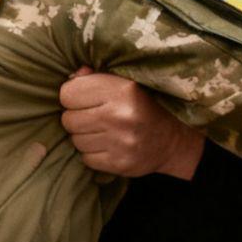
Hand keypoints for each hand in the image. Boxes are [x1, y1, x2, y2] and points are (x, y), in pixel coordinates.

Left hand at [59, 69, 204, 178]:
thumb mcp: (125, 83)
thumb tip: (70, 77)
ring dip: (84, 136)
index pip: (68, 93)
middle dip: (77, 117)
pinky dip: (92, 153)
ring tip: (102, 131)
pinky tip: (107, 145)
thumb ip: (96, 77)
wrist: (172, 141)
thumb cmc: (143, 106)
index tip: (85, 99)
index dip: (73, 96)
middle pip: (68, 119)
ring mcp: (120, 142)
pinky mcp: (119, 164)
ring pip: (75, 140)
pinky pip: (86, 158)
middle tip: (94, 117)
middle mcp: (120, 116)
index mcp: (121, 90)